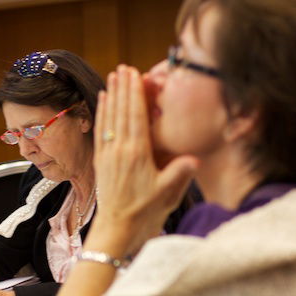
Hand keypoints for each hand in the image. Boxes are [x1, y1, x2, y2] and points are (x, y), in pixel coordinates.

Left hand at [91, 65, 198, 255]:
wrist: (117, 228)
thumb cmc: (144, 212)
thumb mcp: (167, 194)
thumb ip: (180, 174)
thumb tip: (195, 159)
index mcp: (137, 154)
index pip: (136, 116)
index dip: (135, 93)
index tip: (135, 74)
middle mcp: (120, 150)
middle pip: (121, 111)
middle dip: (123, 88)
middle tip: (124, 67)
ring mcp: (108, 154)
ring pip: (109, 117)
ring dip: (112, 95)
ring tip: (113, 76)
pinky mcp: (101, 161)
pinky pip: (100, 130)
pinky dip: (102, 113)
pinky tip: (103, 101)